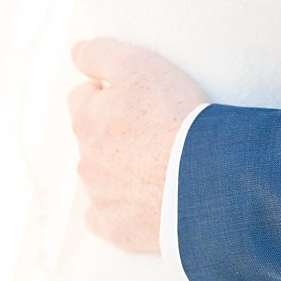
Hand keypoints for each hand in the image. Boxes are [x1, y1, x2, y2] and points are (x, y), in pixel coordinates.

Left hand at [69, 38, 206, 253]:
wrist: (205, 177)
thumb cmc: (175, 116)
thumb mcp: (140, 65)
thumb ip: (101, 53)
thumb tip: (75, 50)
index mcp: (85, 120)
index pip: (82, 96)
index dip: (110, 90)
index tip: (142, 95)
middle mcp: (84, 160)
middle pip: (92, 137)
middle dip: (114, 131)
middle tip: (156, 127)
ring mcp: (99, 198)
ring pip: (100, 176)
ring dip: (120, 167)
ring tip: (161, 161)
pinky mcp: (116, 229)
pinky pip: (105, 218)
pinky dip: (119, 208)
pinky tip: (144, 200)